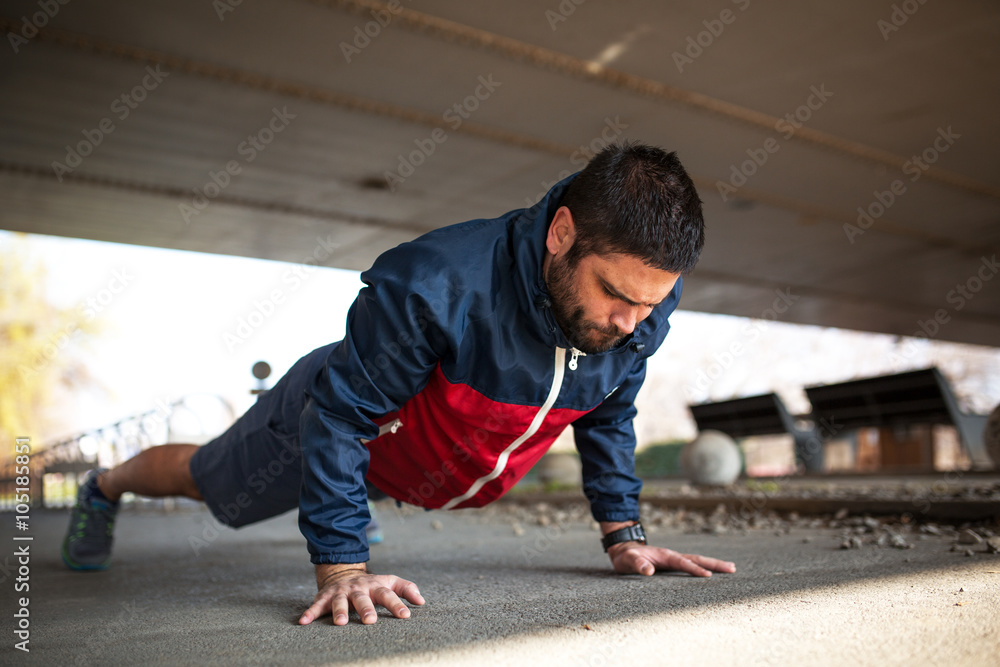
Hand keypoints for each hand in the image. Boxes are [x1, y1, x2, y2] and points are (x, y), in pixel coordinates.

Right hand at [298, 564, 425, 625]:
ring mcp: (341, 592)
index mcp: (375, 586)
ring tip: (341, 623)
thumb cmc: (371, 584)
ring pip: (340, 601)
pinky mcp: (324, 596)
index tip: (406, 615)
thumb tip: (422, 601)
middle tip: (370, 621)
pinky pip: (316, 605)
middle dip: (366, 609)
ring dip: (339, 611)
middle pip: (363, 598)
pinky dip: (310, 613)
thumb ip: (406, 589)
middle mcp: (358, 588)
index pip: (388, 594)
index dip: (397, 604)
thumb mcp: (389, 582)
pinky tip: (304, 622)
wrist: (343, 574)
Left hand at [607, 542, 735, 577]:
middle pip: (697, 559)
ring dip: (714, 564)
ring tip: (731, 568)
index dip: (695, 569)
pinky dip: (705, 566)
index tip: (708, 576)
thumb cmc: (626, 557)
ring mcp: (674, 559)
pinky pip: (692, 564)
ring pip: (697, 560)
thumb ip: (637, 564)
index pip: (683, 563)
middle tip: (732, 568)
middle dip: (714, 564)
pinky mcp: (673, 563)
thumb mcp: (628, 561)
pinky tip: (714, 572)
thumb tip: (649, 571)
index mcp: (665, 555)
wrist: (624, 549)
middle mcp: (673, 555)